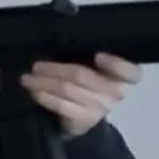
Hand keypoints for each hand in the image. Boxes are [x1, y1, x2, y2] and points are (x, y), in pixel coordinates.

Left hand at [20, 53, 141, 138]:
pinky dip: (44, 96)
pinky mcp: (85, 119)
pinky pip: (61, 105)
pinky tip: (33, 91)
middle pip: (82, 75)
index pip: (131, 72)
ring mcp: (100, 107)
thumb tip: (57, 39)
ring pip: (67, 89)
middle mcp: (116, 92)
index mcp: (123, 76)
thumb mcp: (92, 68)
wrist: (82, 118)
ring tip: (27, 78)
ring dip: (43, 82)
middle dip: (54, 69)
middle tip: (35, 66)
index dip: (116, 64)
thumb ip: (86, 54)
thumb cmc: (86, 84)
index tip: (98, 56)